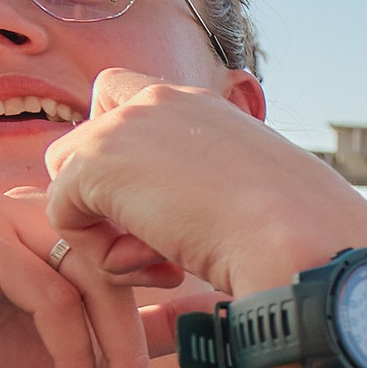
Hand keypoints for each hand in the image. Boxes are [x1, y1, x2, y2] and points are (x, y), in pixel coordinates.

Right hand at [0, 187, 186, 367]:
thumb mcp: (84, 349)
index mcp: (58, 221)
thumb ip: (143, 328)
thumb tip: (213, 312)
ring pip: (87, 276)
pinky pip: (50, 295)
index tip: (192, 343)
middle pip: (115, 259)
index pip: (132, 242)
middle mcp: (31, 206)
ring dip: (110, 351)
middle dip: (137, 338)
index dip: (163, 291)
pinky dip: (71, 351)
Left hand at [43, 71, 366, 295]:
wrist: (302, 239)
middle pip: (88, 136)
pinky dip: (98, 253)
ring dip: (104, 228)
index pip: (133, 101)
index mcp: (203, 107)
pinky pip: (62, 213)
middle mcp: (161, 101)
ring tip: (162, 261)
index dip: (130, 152)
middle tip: (162, 241)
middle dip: (109, 194)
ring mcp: (125, 126)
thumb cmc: (303, 234)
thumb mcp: (264, 196)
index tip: (169, 205)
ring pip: (70, 177)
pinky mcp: (97, 162)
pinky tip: (156, 267)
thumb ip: (217, 188)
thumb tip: (201, 221)